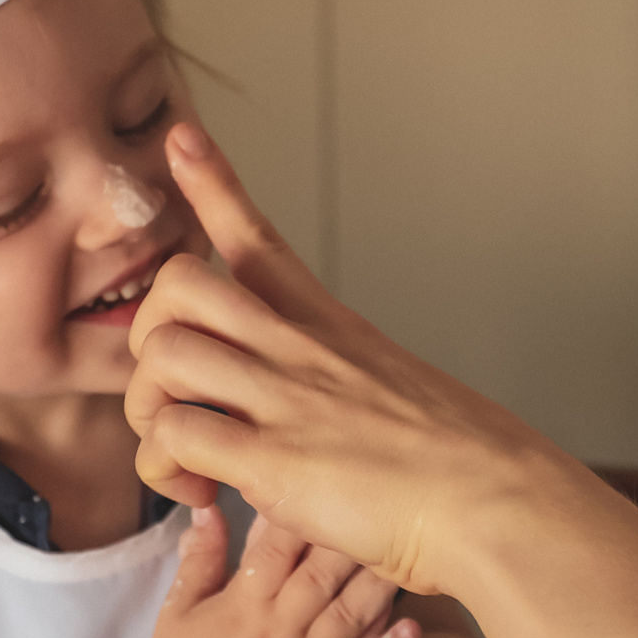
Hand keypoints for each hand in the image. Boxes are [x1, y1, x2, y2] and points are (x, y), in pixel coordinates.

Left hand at [123, 122, 620, 596]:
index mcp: (328, 325)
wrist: (488, 498)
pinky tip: (204, 494)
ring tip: (185, 458)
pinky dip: (166, 471)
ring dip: (149, 412)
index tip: (181, 140)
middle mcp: (298, 348)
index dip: (213, 183)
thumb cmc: (453, 459)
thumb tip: (309, 414)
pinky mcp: (270, 458)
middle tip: (175, 393)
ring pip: (162, 354)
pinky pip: (173, 437)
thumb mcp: (394, 387)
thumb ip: (338, 385)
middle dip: (149, 334)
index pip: (259, 236)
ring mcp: (283, 397)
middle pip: (181, 283)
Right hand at [129, 499, 419, 637]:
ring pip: (349, 617)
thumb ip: (199, 560)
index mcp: (242, 604)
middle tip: (383, 502)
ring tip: (409, 552)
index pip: (275, 548)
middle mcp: (277, 631)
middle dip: (351, 538)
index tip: (324, 479)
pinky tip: (413, 627)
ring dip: (379, 586)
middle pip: (321, 575)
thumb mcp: (177, 612)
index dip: (300, 513)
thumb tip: (210, 508)